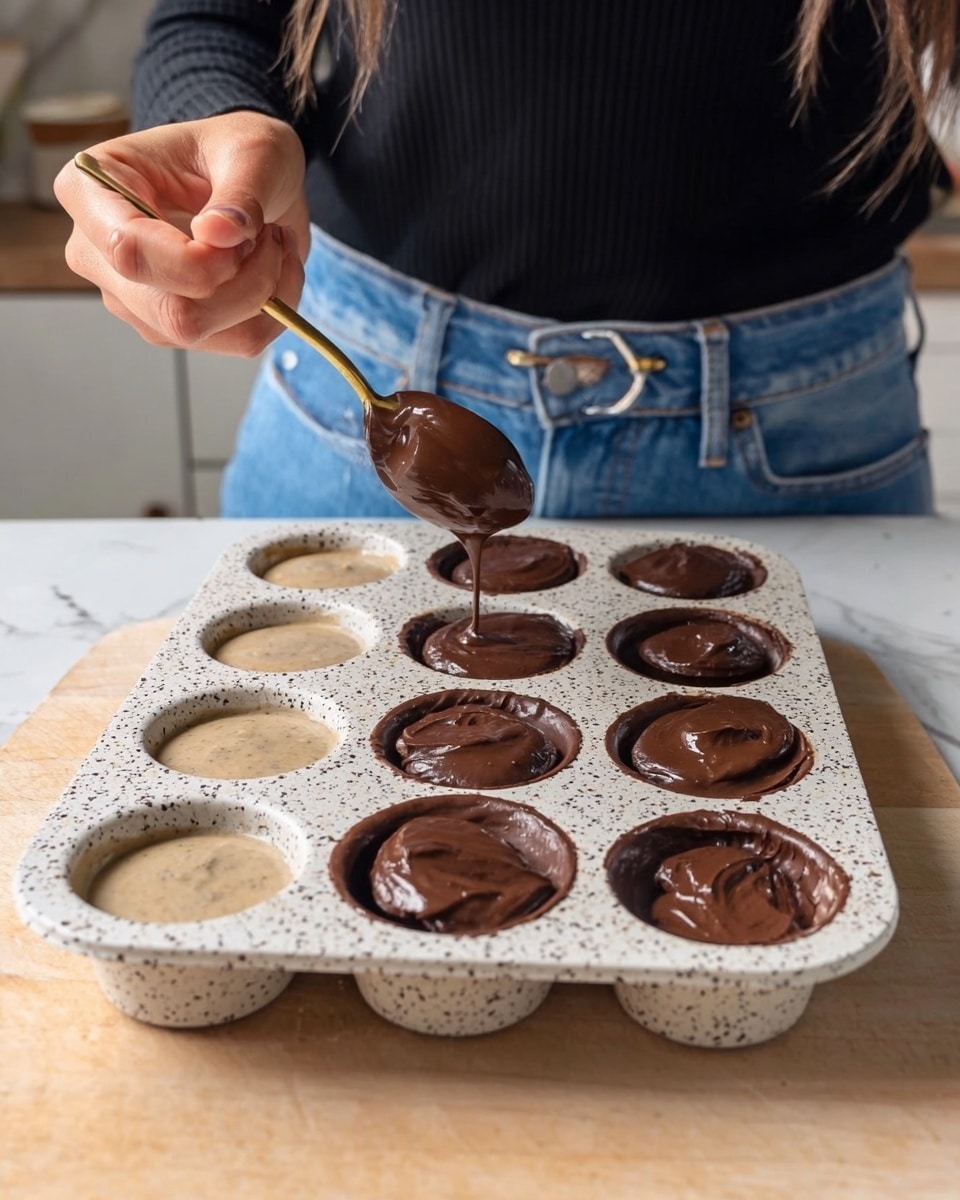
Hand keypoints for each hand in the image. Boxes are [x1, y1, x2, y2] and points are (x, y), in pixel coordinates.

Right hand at [54, 111, 309, 356]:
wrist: (248, 175)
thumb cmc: (235, 151)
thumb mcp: (253, 150)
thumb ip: (240, 192)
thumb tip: (215, 234)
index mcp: (91, 189)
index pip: (131, 252)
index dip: (199, 262)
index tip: (246, 233)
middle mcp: (96, 252)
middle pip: (170, 310)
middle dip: (244, 284)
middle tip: (272, 236)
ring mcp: (129, 297)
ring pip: (199, 332)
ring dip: (263, 297)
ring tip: (275, 245)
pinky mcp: (166, 326)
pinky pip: (232, 342)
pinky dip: (272, 313)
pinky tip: (276, 271)